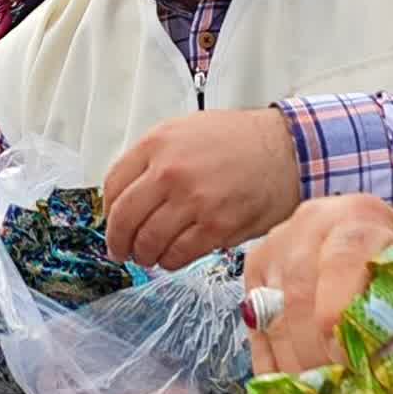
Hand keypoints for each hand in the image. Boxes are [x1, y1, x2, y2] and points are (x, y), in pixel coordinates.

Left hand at [103, 108, 301, 268]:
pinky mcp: (216, 227)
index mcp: (158, 144)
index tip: (111, 222)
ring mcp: (193, 200)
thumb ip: (153, 159)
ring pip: (147, 242)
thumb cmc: (238, 141)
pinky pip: (178, 255)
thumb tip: (126, 196)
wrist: (285, 150)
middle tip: (121, 250)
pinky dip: (169, 262)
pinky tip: (172, 257)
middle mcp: (171, 171)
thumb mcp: (185, 131)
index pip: (112, 186)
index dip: (107, 212)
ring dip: (143, 255)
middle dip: (118, 241)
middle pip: (123, 219)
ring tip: (148, 255)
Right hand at [242, 194, 392, 375]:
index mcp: (360, 219)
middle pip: (298, 294)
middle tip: (334, 391)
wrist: (390, 242)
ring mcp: (277, 245)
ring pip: (271, 314)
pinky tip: (293, 387)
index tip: (349, 360)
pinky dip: (272, 362)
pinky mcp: (256, 270)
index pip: (341, 261)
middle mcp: (310, 224)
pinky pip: (256, 325)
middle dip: (313, 352)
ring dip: (292, 363)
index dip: (340, 313)